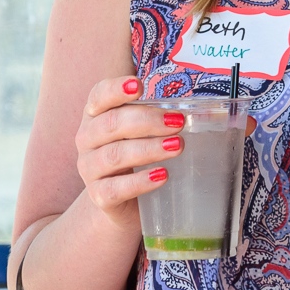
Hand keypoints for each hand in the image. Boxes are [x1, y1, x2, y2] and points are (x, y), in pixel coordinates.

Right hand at [74, 76, 182, 223]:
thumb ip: (159, 117)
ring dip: (149, 149)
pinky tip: (162, 175)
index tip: (139, 86)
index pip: (99, 95)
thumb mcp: (141, 133)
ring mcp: (90, 169)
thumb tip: (203, 110)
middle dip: (147, 120)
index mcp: (96, 115)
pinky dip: (140, 182)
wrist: (122, 203)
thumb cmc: (135, 157)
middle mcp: (87, 139)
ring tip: (177, 146)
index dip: (116, 89)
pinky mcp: (99, 196)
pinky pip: (115, 189)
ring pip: (115, 155)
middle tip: (178, 122)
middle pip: (112, 124)